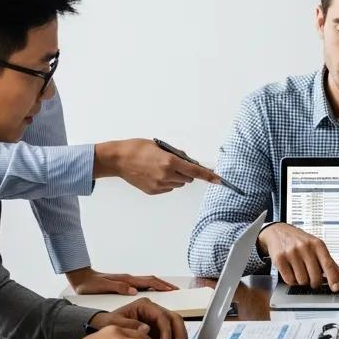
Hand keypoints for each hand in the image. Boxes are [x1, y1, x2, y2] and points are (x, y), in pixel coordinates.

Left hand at [66, 267, 178, 295]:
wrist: (81, 279)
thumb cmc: (89, 285)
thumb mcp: (102, 288)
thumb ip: (118, 288)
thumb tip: (133, 290)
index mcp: (127, 281)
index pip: (149, 282)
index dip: (162, 286)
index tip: (172, 290)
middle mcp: (129, 280)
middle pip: (152, 281)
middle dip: (165, 285)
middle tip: (176, 290)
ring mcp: (127, 281)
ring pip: (148, 283)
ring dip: (159, 286)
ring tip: (169, 292)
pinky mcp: (124, 285)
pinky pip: (142, 286)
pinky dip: (151, 288)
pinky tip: (152, 294)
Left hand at [88, 299, 186, 338]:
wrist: (101, 329)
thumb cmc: (106, 324)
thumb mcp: (113, 324)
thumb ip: (129, 325)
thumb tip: (146, 329)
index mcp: (144, 305)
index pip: (161, 315)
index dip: (166, 329)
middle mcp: (153, 310)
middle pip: (173, 317)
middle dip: (178, 332)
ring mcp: (156, 318)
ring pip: (175, 323)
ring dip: (180, 335)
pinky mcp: (158, 327)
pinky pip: (172, 331)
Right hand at [94, 138, 220, 194]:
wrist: (118, 159)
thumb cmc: (138, 148)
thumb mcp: (160, 146)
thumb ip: (176, 155)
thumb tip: (189, 162)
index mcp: (170, 162)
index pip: (195, 172)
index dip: (209, 176)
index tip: (219, 180)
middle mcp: (167, 175)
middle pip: (188, 178)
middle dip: (186, 172)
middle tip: (174, 163)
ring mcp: (160, 185)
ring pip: (178, 184)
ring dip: (176, 177)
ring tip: (160, 168)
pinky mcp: (153, 191)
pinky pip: (168, 188)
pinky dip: (166, 182)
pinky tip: (153, 174)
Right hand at [259, 223, 338, 290]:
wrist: (277, 232)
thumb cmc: (299, 240)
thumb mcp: (316, 246)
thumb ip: (329, 262)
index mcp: (317, 244)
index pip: (327, 264)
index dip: (333, 277)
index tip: (335, 287)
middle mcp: (305, 247)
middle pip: (315, 277)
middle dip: (315, 282)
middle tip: (312, 278)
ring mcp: (291, 253)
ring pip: (302, 281)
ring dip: (302, 281)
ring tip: (300, 271)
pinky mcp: (279, 259)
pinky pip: (289, 280)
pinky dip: (292, 280)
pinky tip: (292, 272)